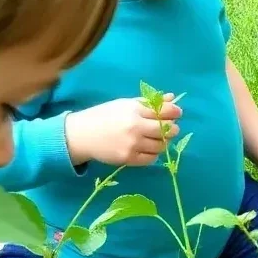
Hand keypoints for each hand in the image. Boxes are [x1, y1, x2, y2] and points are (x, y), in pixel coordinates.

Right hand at [65, 94, 180, 166]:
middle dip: (172, 128)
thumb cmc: (104, 116)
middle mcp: (136, 127)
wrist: (81, 134)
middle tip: (168, 128)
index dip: (175, 112)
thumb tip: (172, 98)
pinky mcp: (128, 158)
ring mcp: (132, 144)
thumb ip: (149, 102)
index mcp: (135, 109)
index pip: (166, 111)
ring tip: (155, 138)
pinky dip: (153, 153)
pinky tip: (147, 148)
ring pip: (161, 146)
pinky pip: (151, 158)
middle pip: (167, 130)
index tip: (176, 113)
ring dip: (163, 142)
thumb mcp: (125, 104)